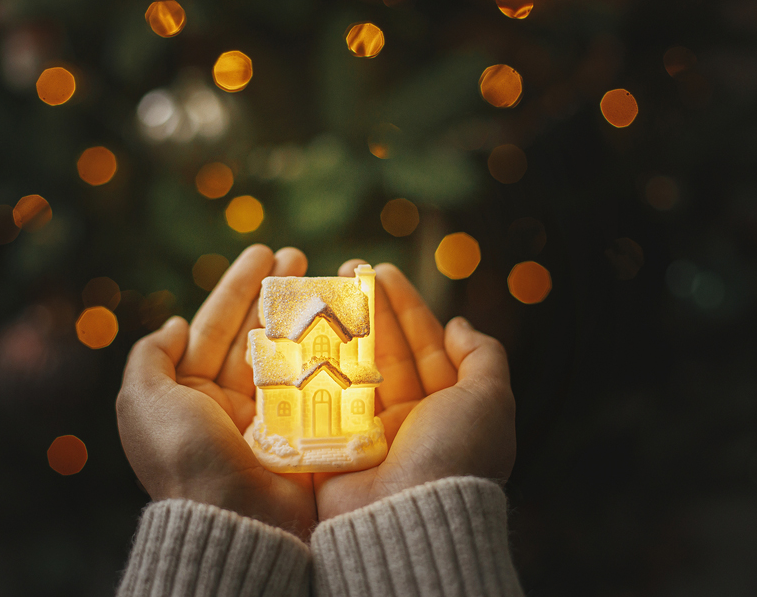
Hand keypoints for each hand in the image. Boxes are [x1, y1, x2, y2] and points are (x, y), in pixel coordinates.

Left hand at [116, 244, 316, 540]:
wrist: (232, 519)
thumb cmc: (184, 456)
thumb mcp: (142, 401)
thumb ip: (150, 357)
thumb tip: (172, 324)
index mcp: (189, 393)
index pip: (215, 327)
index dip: (238, 287)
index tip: (263, 252)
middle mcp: (228, 402)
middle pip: (255, 333)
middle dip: (275, 292)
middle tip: (301, 255)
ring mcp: (269, 417)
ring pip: (288, 353)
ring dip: (306, 315)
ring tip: (328, 278)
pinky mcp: (304, 433)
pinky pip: (316, 382)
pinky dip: (329, 352)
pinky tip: (344, 322)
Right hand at [314, 260, 515, 520]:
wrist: (409, 520)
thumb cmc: (455, 457)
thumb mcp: (490, 401)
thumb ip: (483, 356)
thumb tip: (462, 324)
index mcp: (444, 409)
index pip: (424, 346)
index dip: (405, 306)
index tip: (383, 271)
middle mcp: (406, 420)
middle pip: (384, 351)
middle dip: (368, 309)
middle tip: (348, 268)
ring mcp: (366, 434)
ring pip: (350, 369)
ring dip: (337, 330)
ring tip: (321, 292)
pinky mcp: (330, 448)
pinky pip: (318, 400)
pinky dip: (309, 368)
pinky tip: (299, 333)